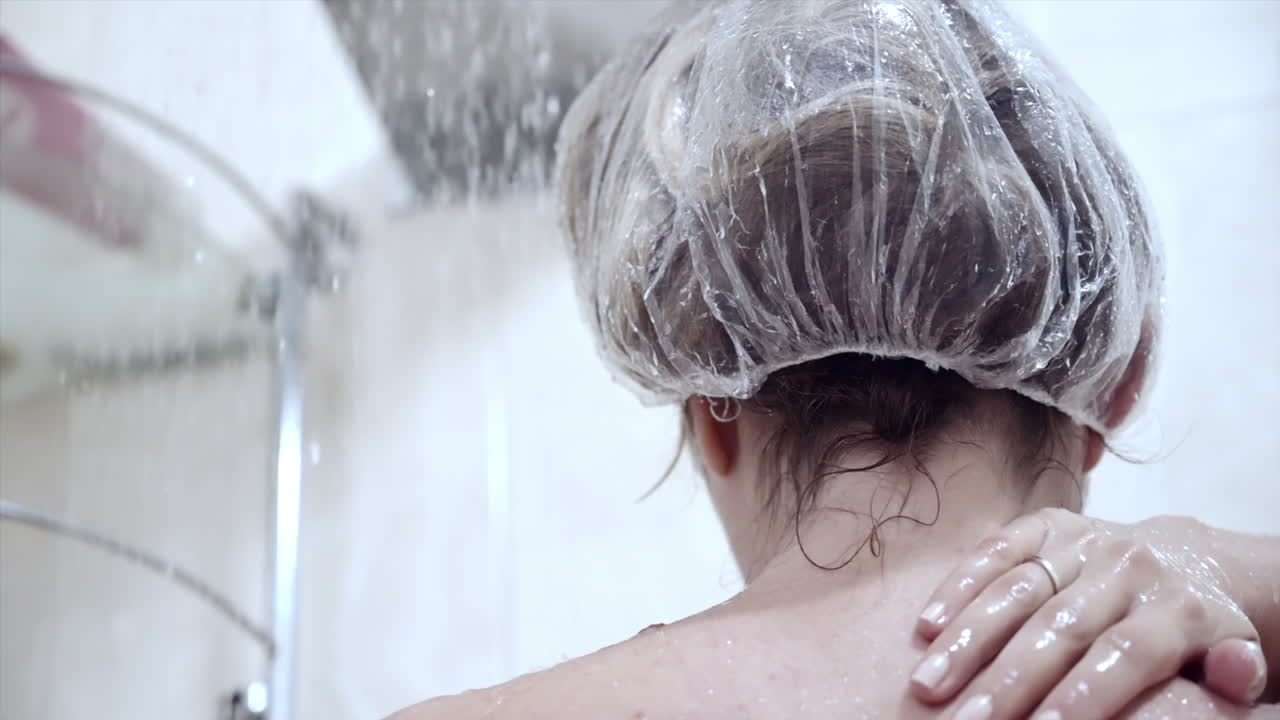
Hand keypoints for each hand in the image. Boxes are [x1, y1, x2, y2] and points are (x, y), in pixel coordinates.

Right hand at [909, 509, 1268, 718]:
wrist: (1180, 558)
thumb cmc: (1189, 631)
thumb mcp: (1227, 651)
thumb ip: (1232, 669)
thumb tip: (1233, 672)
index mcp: (1176, 605)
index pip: (1125, 654)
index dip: (1085, 694)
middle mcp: (1129, 564)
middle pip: (1061, 626)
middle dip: (1008, 678)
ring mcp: (1083, 539)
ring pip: (1017, 588)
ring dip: (967, 639)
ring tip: (929, 684)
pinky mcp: (1045, 522)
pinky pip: (996, 550)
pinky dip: (959, 586)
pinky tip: (926, 627)